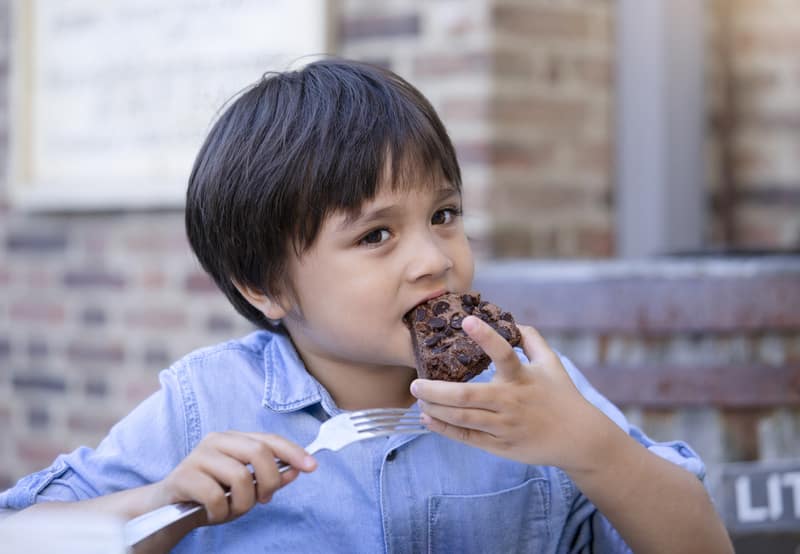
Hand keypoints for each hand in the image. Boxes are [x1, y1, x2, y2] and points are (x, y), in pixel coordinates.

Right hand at [155, 431, 315, 523]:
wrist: (166, 510)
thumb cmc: (209, 496)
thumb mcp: (245, 489)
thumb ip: (270, 478)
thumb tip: (296, 471)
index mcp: (234, 439)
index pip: (270, 440)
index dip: (293, 452)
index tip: (313, 466)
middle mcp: (217, 440)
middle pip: (259, 453)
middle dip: (270, 481)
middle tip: (264, 499)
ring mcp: (199, 456)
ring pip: (241, 477)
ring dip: (244, 502)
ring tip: (233, 509)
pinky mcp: (184, 475)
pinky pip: (217, 496)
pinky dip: (222, 512)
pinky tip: (214, 513)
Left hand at [410, 315, 603, 471]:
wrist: (579, 439)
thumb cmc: (562, 396)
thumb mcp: (552, 364)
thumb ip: (532, 339)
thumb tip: (513, 320)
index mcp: (522, 377)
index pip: (503, 353)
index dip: (485, 336)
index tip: (467, 320)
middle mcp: (510, 402)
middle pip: (467, 395)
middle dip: (436, 389)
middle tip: (415, 381)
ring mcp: (504, 426)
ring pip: (462, 418)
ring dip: (436, 408)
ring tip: (419, 398)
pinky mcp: (500, 445)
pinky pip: (467, 437)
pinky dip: (444, 429)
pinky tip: (428, 418)